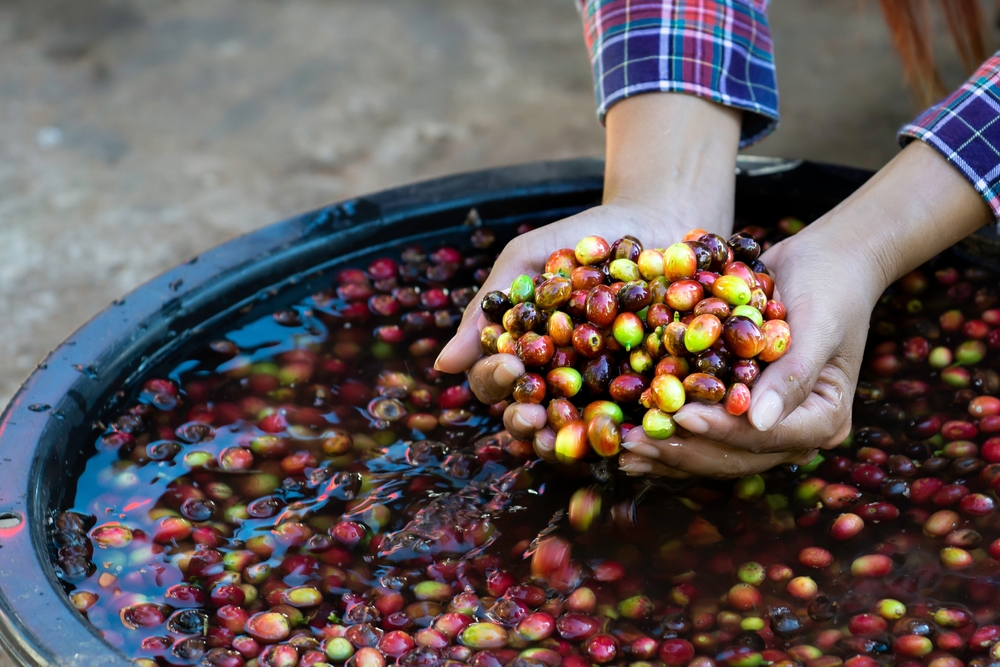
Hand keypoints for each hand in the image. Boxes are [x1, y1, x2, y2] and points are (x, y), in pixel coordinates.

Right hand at [435, 202, 708, 444]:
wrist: (655, 220)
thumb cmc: (581, 238)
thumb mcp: (527, 258)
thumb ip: (488, 306)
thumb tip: (442, 365)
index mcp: (521, 353)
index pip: (495, 381)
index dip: (495, 380)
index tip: (509, 365)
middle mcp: (556, 380)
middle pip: (529, 417)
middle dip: (525, 422)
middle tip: (533, 417)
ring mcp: (601, 391)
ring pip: (575, 431)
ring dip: (566, 442)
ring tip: (568, 436)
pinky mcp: (647, 394)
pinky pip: (633, 421)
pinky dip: (626, 431)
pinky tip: (625, 433)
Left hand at [617, 225, 873, 477]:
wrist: (827, 259)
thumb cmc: (830, 285)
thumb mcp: (818, 325)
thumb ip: (793, 374)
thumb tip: (758, 421)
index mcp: (823, 420)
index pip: (764, 437)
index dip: (719, 430)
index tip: (678, 416)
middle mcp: (793, 432)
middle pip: (733, 455)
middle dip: (681, 450)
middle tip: (633, 445)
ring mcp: (764, 424)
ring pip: (711, 450)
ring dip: (667, 448)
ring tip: (624, 447)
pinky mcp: (738, 409)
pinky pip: (701, 427)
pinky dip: (667, 429)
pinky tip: (630, 435)